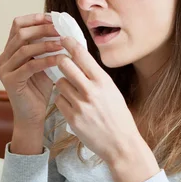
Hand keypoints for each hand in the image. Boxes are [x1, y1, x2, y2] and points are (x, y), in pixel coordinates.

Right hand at [0, 13, 63, 127]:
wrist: (32, 116)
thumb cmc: (40, 90)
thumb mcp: (45, 63)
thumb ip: (47, 47)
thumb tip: (63, 28)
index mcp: (10, 50)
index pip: (17, 25)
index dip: (35, 18)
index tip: (53, 17)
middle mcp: (3, 57)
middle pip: (20, 33)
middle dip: (42, 28)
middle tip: (60, 29)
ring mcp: (4, 69)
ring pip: (24, 48)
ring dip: (46, 44)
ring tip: (62, 43)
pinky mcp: (10, 81)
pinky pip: (29, 66)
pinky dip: (46, 60)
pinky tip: (59, 58)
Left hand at [53, 36, 141, 163]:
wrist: (121, 144)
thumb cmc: (118, 116)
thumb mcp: (112, 91)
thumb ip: (96, 77)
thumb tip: (80, 60)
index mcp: (103, 81)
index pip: (82, 55)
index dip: (70, 44)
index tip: (63, 38)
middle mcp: (91, 91)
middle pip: (65, 65)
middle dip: (60, 62)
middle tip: (61, 62)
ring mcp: (80, 105)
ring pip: (60, 84)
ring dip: (63, 85)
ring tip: (74, 93)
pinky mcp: (72, 118)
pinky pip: (59, 101)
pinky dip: (63, 101)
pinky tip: (73, 107)